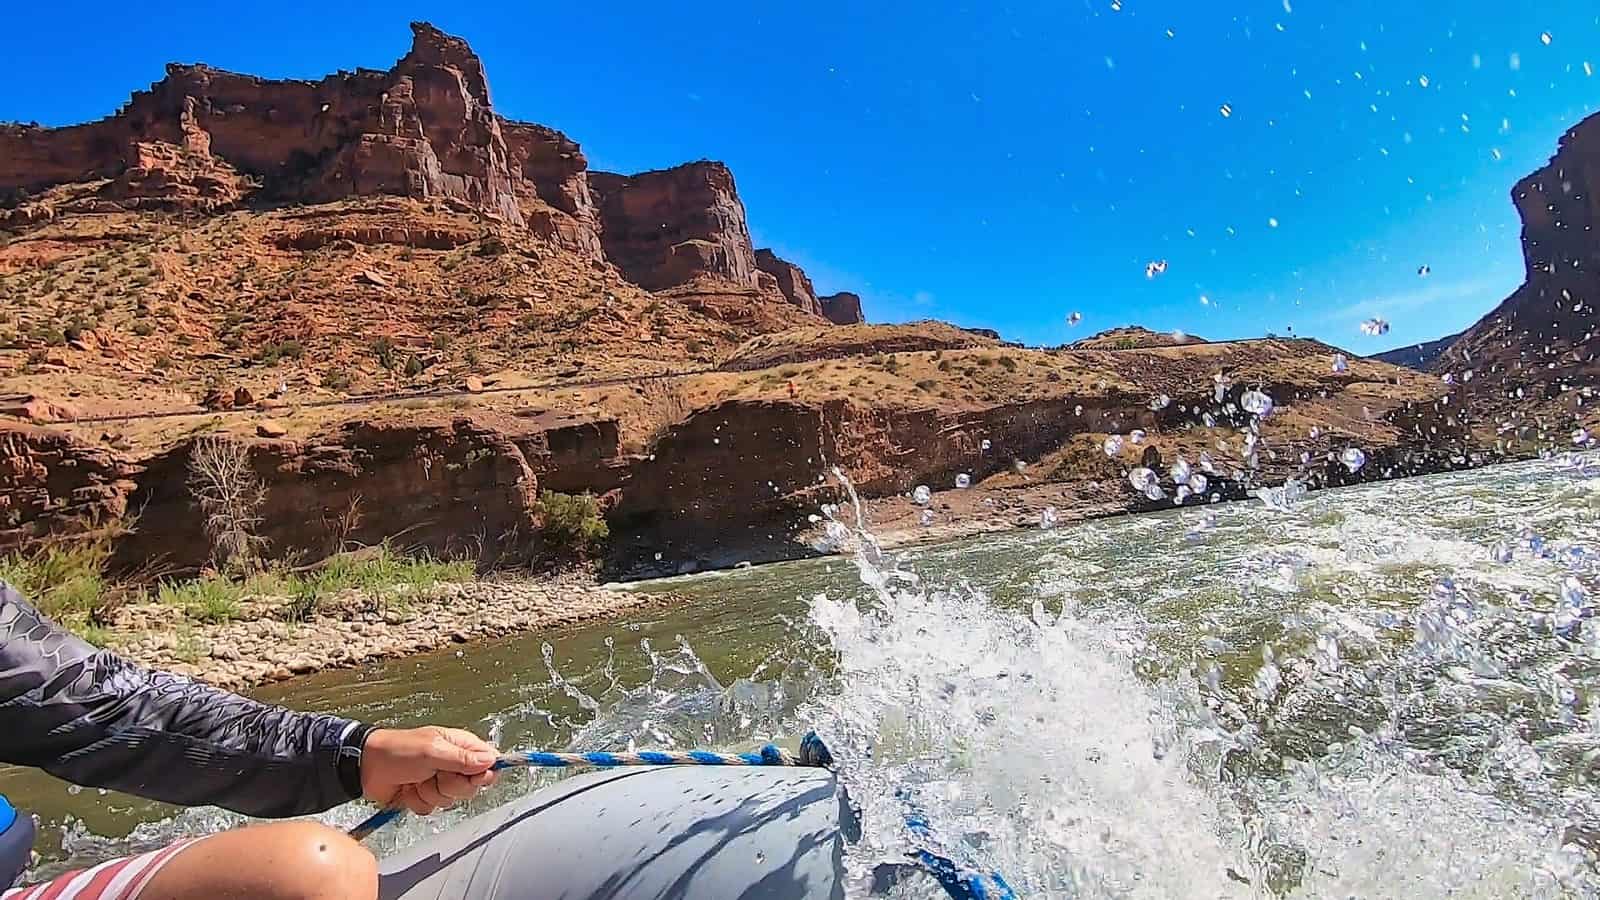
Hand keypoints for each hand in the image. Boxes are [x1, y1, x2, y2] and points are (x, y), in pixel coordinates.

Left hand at [360, 726, 499, 814]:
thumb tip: (490, 760)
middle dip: (450, 785)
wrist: (366, 767)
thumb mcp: (432, 751)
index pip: (487, 761)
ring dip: (431, 793)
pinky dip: (418, 802)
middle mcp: (452, 764)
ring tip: (417, 780)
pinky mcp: (425, 796)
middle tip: (434, 774)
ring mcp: (438, 782)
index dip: (483, 773)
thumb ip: (462, 758)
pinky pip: (432, 808)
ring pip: (450, 800)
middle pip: (471, 786)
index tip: (471, 776)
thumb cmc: (397, 750)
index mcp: (458, 746)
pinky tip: (409, 789)